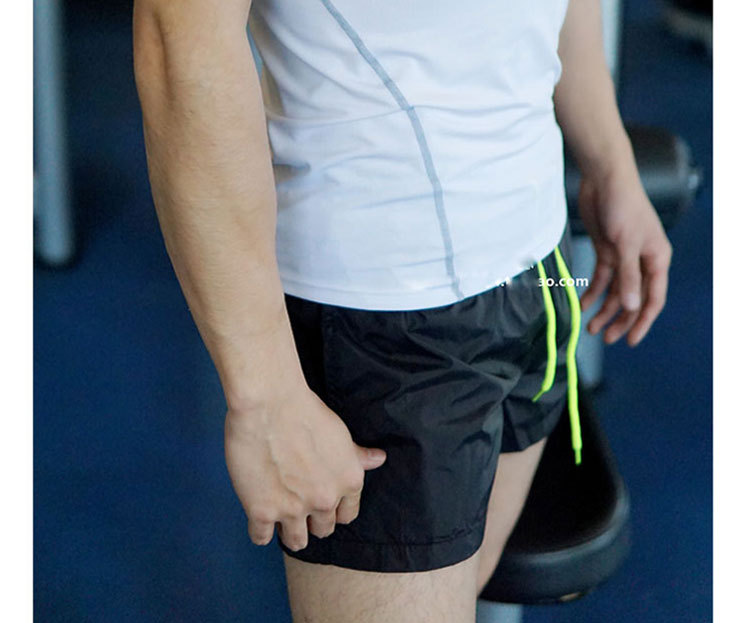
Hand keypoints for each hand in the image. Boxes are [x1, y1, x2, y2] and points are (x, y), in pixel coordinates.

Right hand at [223, 381, 386, 551]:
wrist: (270, 404)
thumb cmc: (304, 410)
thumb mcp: (340, 433)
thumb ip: (356, 454)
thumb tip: (380, 459)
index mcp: (348, 481)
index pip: (347, 515)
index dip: (334, 511)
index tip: (321, 504)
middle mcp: (325, 500)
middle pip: (323, 530)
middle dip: (311, 521)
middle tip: (297, 505)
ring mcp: (294, 509)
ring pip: (296, 542)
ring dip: (289, 532)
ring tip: (279, 516)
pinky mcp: (262, 511)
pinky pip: (261, 538)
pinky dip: (259, 530)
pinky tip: (258, 516)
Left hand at [577, 167, 672, 345]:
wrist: (604, 180)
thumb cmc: (622, 206)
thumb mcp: (625, 244)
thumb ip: (628, 276)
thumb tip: (631, 306)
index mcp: (657, 260)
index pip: (653, 299)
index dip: (642, 321)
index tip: (630, 341)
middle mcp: (643, 261)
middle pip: (633, 299)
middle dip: (620, 319)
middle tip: (604, 338)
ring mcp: (624, 257)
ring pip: (616, 291)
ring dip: (604, 309)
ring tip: (588, 326)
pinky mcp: (606, 251)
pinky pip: (601, 278)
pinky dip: (592, 292)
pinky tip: (581, 305)